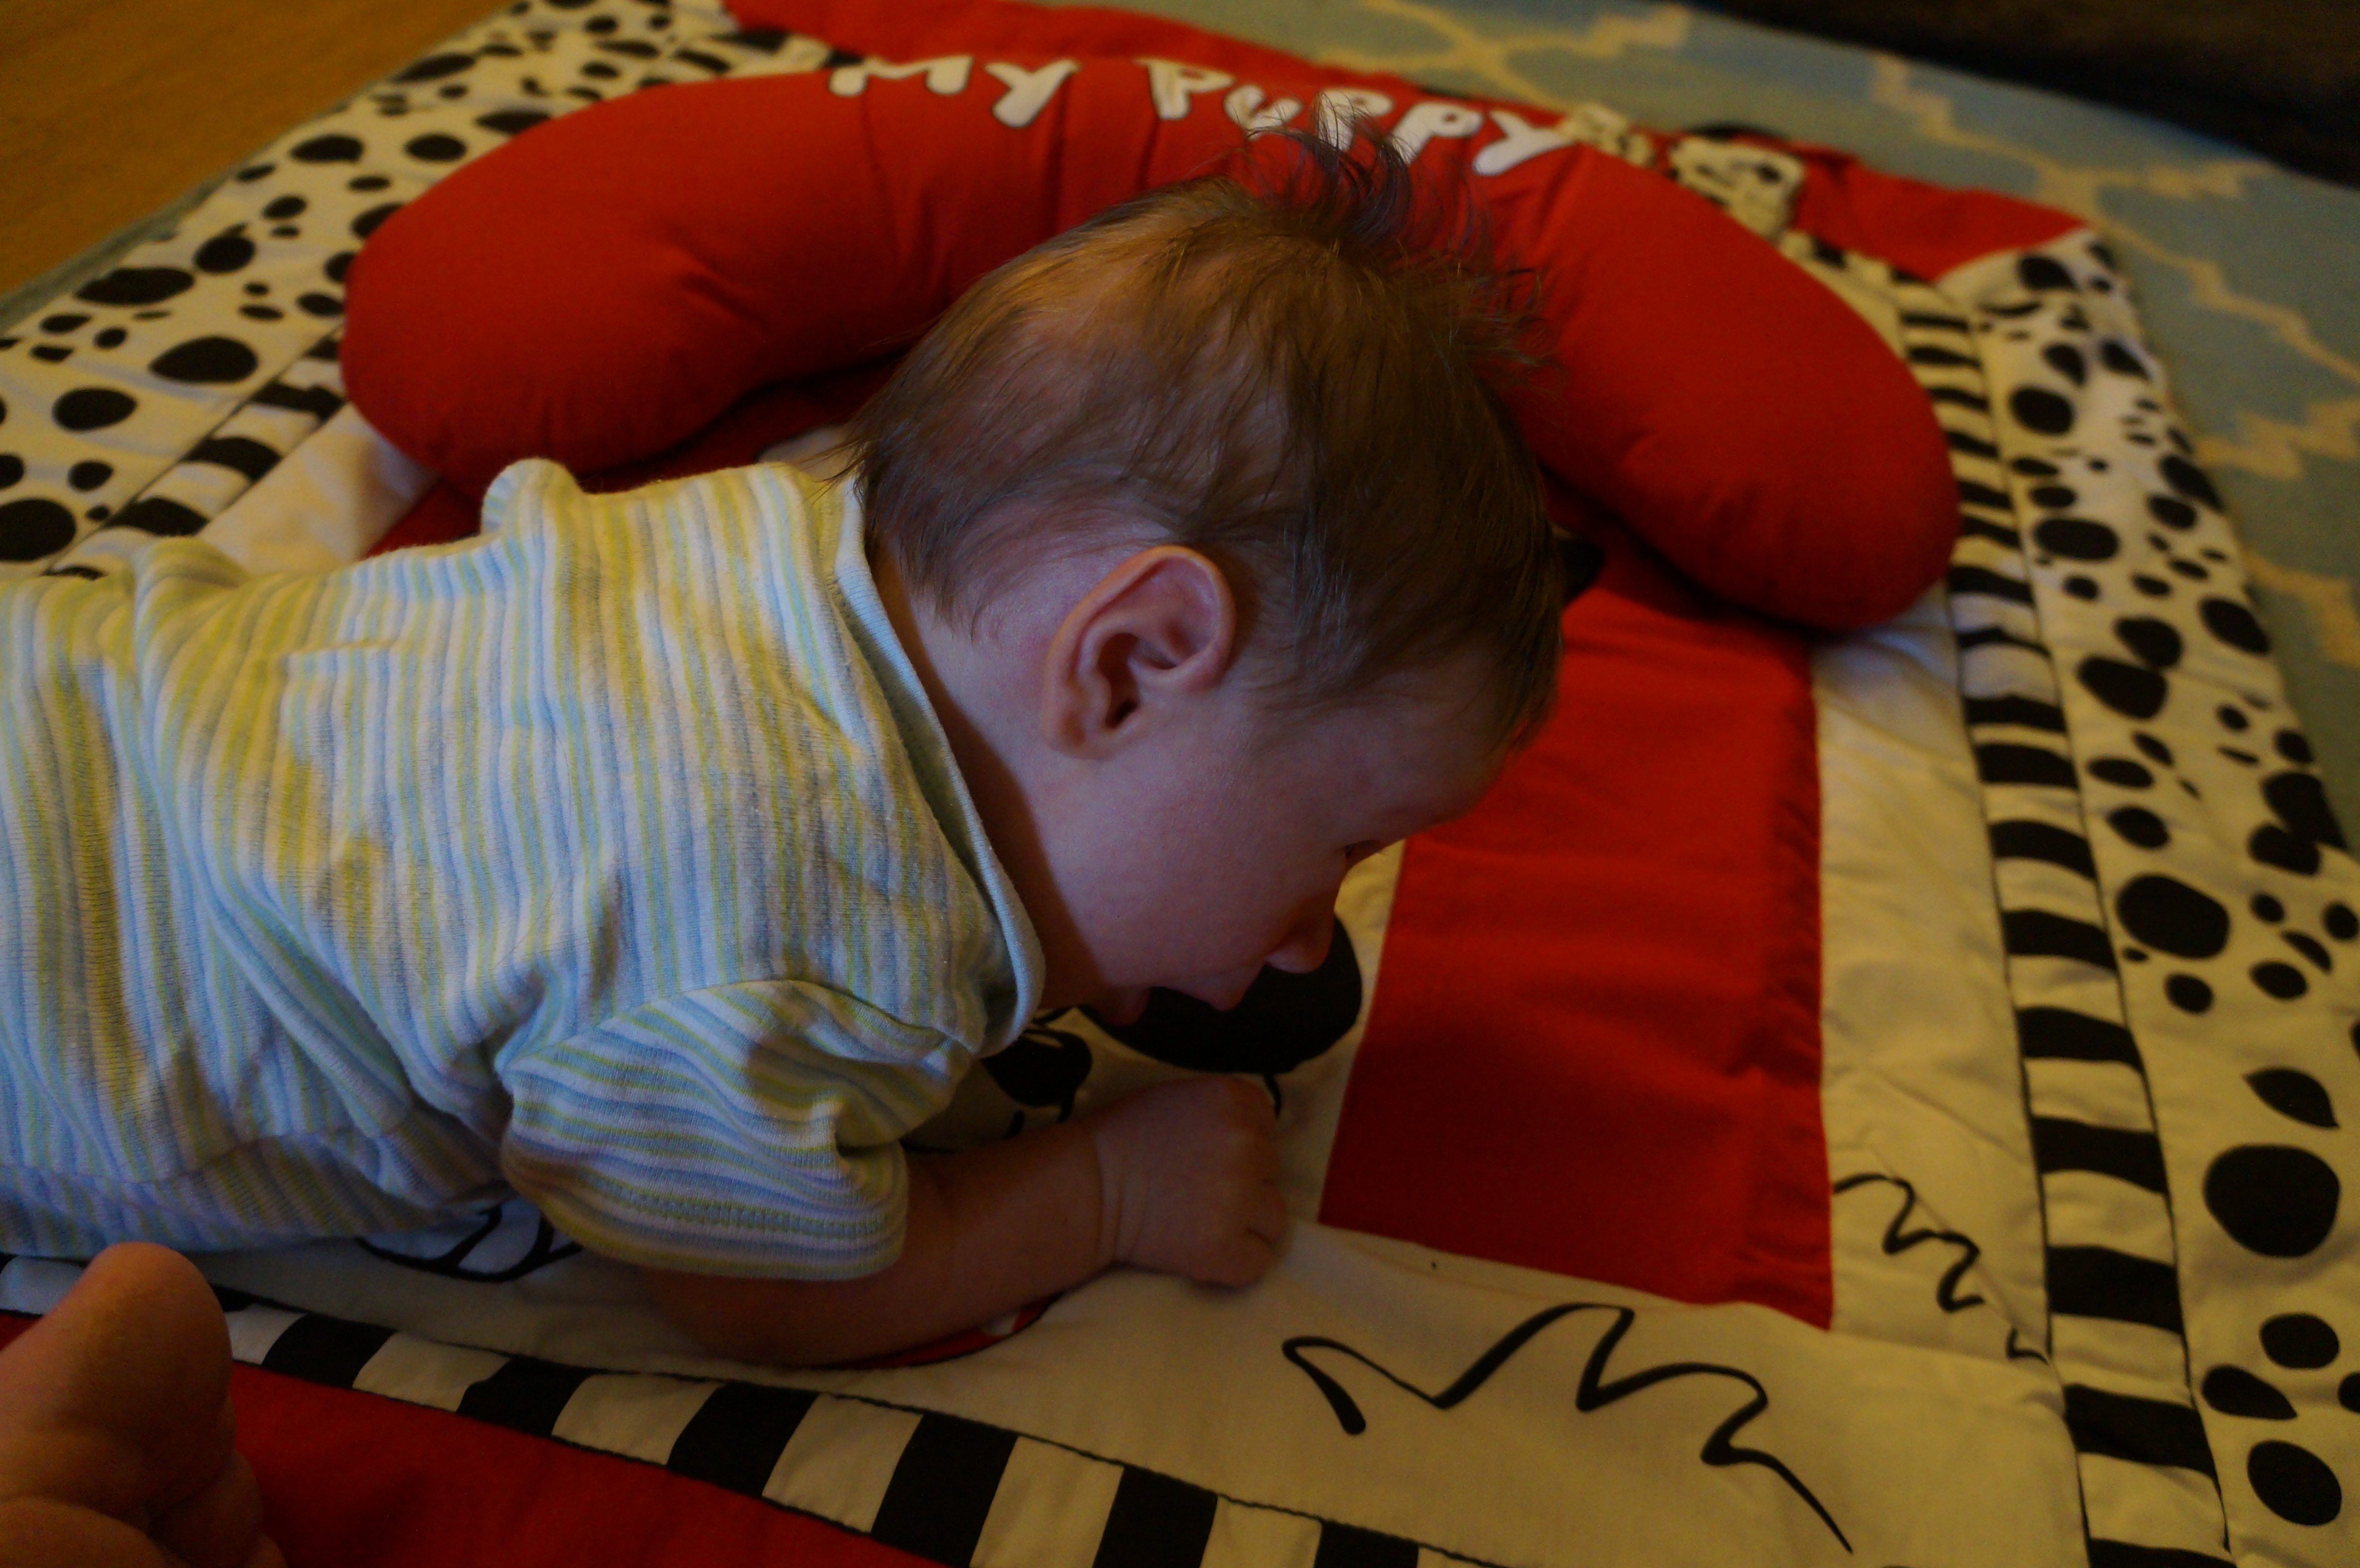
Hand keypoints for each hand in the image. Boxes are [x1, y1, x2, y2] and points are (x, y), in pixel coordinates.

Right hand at [1086, 1076, 1285, 1286]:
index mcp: (1233, 1102)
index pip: (1267, 1123)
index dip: (1241, 1140)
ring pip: (1273, 1217)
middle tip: (1198, 1188)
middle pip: (1270, 1170)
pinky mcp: (1224, 1247)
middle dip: (1243, 1180)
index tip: (1210, 1152)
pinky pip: (1257, 1260)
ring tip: (1203, 1220)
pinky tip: (1204, 1248)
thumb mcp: (1179, 1099)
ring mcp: (1239, 1199)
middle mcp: (1246, 1146)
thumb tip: (1255, 1136)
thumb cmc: (1124, 1137)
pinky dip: (1235, 1260)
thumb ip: (1224, 1112)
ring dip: (1246, 1222)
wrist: (1088, 1187)